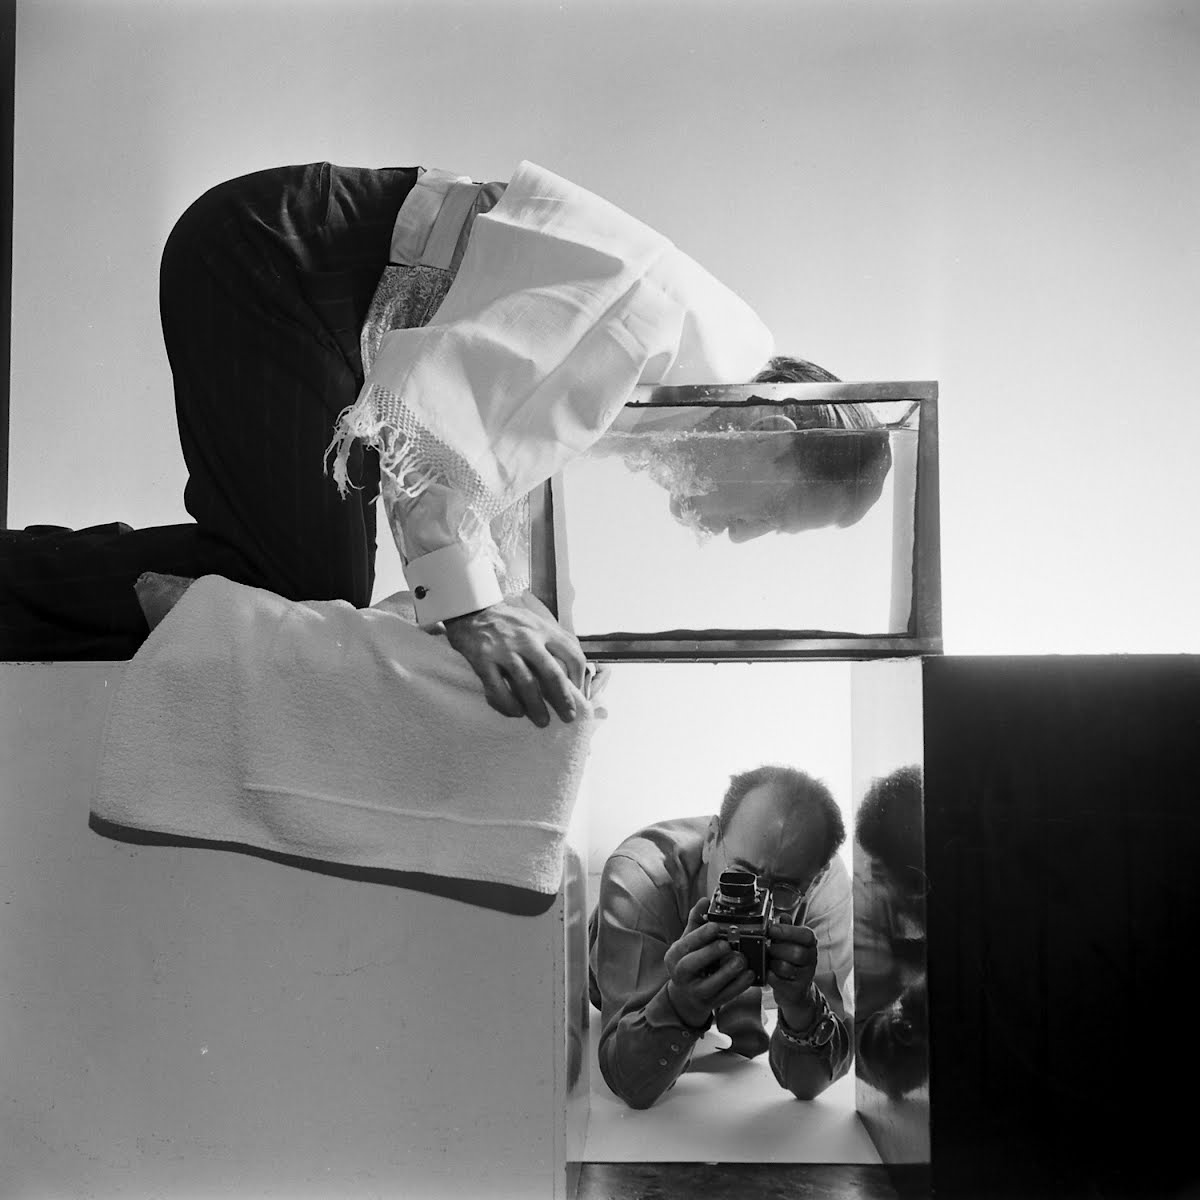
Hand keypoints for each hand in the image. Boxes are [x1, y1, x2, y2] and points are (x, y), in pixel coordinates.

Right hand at [443, 592, 588, 727]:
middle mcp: (527, 639)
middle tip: (569, 717)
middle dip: (563, 699)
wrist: (472, 610)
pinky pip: (497, 688)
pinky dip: (508, 704)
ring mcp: (505, 649)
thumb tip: (576, 668)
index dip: (580, 679)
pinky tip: (516, 712)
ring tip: (542, 722)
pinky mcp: (483, 659)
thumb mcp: (536, 622)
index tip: (580, 695)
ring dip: (536, 707)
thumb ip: (555, 640)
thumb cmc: (509, 622)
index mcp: (544, 630)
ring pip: (526, 684)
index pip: (572, 655)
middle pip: (552, 673)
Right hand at [663, 897, 756, 1027]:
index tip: (715, 926)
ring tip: (742, 960)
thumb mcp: (688, 942)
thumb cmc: (690, 961)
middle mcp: (681, 975)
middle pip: (691, 964)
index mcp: (674, 956)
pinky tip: (750, 974)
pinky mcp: (710, 1003)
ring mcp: (695, 992)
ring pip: (710, 984)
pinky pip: (725, 996)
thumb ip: (696, 921)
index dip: (700, 935)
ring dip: (728, 972)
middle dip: (710, 953)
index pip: (685, 944)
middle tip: (727, 944)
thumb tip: (705, 901)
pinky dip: (739, 986)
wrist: (686, 996)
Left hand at [767, 915, 819, 1020]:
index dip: (788, 931)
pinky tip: (769, 973)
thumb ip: (786, 930)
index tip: (772, 930)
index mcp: (810, 945)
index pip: (807, 935)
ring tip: (770, 961)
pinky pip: (778, 982)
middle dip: (777, 949)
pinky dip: (770, 976)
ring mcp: (805, 977)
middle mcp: (811, 960)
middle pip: (796, 952)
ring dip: (773, 963)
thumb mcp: (790, 943)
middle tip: (769, 948)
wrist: (796, 992)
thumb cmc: (791, 962)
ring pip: (786, 967)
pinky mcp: (795, 991)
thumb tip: (783, 916)